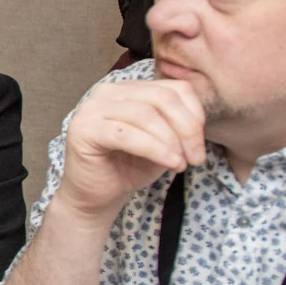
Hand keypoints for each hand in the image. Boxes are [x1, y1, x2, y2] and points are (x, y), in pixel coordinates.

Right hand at [56, 79, 205, 221]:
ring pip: (146, 114)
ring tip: (181, 163)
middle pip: (162, 98)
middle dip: (187, 129)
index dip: (195, 114)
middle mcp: (108, 92)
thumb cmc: (128, 168)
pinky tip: (169, 163)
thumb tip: (199, 123)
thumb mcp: (163, 142)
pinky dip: (155, 149)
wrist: (96, 196)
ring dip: (172, 141)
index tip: (201, 143)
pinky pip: (127, 134)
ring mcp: (92, 109)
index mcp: (129, 89)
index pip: (173, 88)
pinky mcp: (84, 129)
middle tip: (196, 157)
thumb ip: (177, 125)